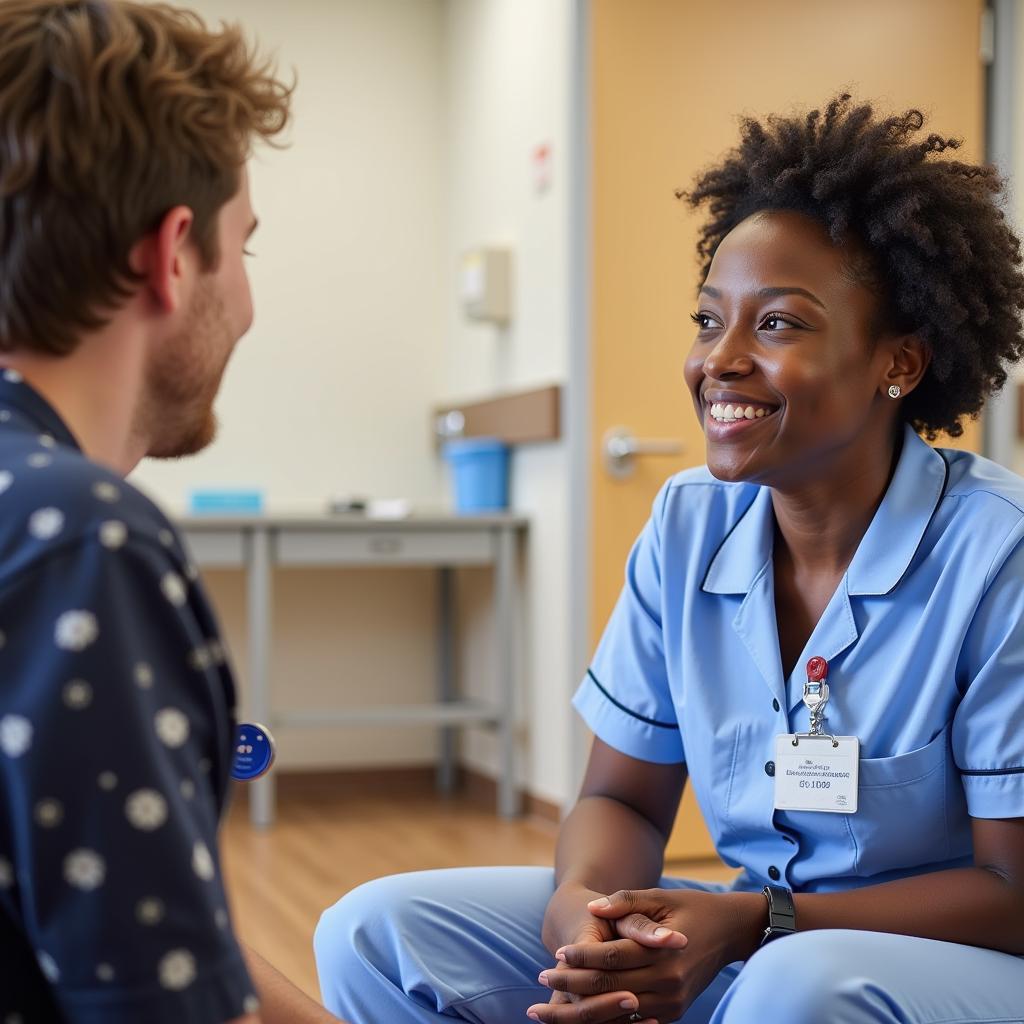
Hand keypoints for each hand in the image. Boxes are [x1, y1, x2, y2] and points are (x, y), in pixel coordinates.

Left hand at [531, 888, 762, 1022]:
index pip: (613, 958)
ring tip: (548, 1008)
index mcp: (663, 952)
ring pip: (617, 1012)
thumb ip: (625, 902)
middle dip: (573, 986)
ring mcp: (671, 1003)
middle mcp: (668, 983)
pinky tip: (580, 1015)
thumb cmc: (691, 907)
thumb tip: (593, 908)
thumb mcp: (659, 896)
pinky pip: (633, 1021)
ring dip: (582, 1010)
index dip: (582, 956)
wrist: (730, 932)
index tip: (556, 953)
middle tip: (541, 980)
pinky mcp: (672, 1013)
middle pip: (610, 989)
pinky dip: (606, 1019)